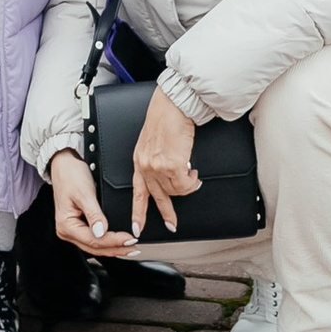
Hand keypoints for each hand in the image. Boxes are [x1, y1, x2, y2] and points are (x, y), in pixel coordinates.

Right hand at [48, 146, 132, 256]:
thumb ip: (93, 214)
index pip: (94, 240)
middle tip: (134, 248)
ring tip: (129, 248)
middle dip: (116, 248)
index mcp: (66, 225)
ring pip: (95, 246)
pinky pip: (93, 239)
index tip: (130, 239)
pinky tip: (116, 242)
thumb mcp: (84, 193)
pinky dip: (107, 241)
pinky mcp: (77, 225)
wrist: (63, 164)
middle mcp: (67, 231)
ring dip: (112, 247)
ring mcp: (72, 230)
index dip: (114, 241)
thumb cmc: (70, 175)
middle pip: (95, 247)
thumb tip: (101, 232)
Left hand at [130, 82, 200, 237]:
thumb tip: (169, 175)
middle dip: (167, 213)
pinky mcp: (172, 165)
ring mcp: (158, 167)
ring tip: (191, 175)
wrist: (173, 105)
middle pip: (158, 197)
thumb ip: (155, 161)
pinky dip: (192, 181)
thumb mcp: (151, 142)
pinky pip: (186, 184)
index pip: (137, 191)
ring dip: (186, 186)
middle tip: (172, 225)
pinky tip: (193, 172)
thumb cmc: (165, 117)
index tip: (138, 226)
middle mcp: (146, 165)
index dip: (138, 212)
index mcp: (139, 160)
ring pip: (175, 190)